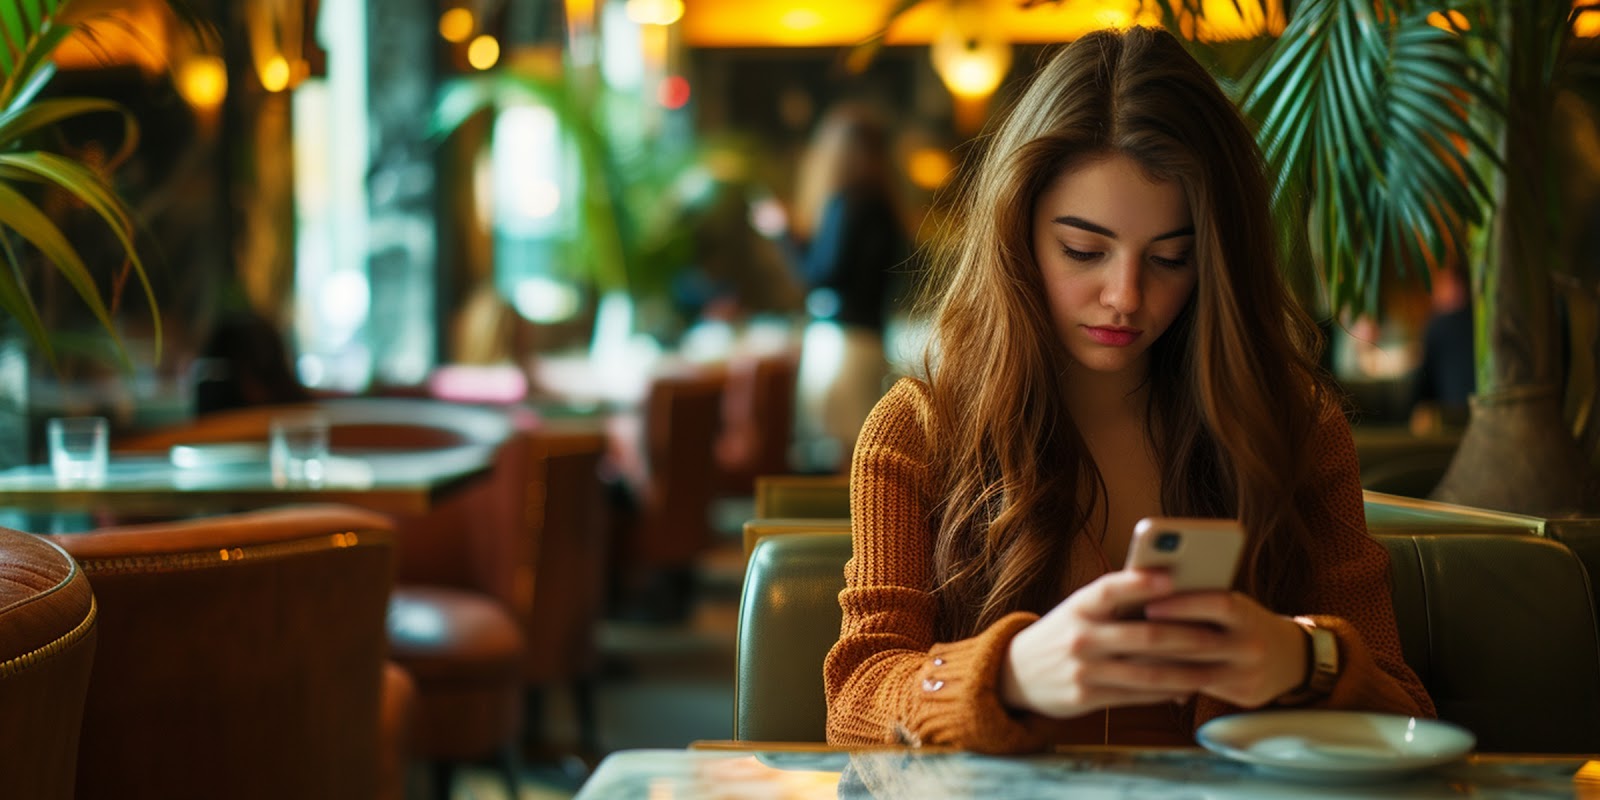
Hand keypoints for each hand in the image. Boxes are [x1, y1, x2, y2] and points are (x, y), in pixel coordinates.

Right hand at [999, 569, 1230, 719]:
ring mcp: (1083, 669)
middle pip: (1143, 637)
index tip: (1173, 577)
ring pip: (1147, 673)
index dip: (1141, 583)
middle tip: (1218, 635)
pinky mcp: (1086, 697)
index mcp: (1079, 606)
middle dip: (1186, 637)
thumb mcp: (1078, 610)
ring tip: (1214, 668)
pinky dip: (1166, 692)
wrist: (1016, 672)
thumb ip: (1116, 603)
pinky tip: (1188, 687)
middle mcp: (1080, 636)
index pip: (1111, 588)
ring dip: (1186, 672)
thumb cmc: (1064, 632)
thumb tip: (1172, 594)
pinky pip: (1136, 696)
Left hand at [1141, 591, 1307, 707]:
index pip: (1218, 604)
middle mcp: (1252, 645)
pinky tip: (1148, 678)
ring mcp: (1250, 674)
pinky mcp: (1245, 697)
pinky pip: (1202, 691)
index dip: (1184, 605)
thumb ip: (1200, 601)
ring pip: (1197, 672)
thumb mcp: (1232, 606)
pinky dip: (1174, 683)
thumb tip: (1148, 595)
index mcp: (1248, 614)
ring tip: (1127, 658)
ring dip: (1160, 665)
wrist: (1291, 657)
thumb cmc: (1244, 622)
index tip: (1149, 605)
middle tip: (1123, 637)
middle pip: (1201, 644)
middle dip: (1161, 640)